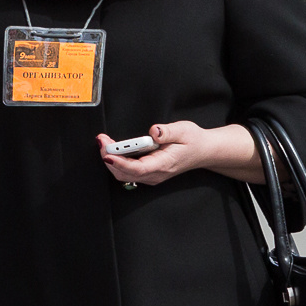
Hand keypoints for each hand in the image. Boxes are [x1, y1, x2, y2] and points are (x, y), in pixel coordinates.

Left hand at [97, 121, 264, 188]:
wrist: (203, 151)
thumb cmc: (194, 141)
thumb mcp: (184, 130)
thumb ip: (168, 131)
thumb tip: (153, 131)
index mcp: (163, 164)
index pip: (137, 168)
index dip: (119, 162)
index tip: (107, 152)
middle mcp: (156, 174)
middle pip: (125, 174)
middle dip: (109, 159)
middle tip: (101, 141)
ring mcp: (152, 175)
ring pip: (124, 175)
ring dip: (111, 161)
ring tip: (104, 143)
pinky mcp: (149, 173)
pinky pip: (128, 173)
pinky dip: (117, 163)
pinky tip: (113, 150)